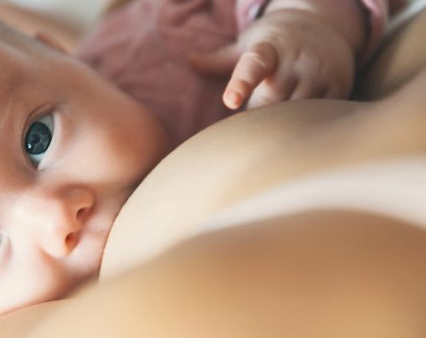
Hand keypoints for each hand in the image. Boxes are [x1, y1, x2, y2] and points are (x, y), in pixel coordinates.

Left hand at [190, 9, 356, 109]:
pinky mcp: (339, 87)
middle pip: (271, 100)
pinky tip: (300, 119)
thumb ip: (220, 59)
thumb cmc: (276, 42)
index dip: (241, 84)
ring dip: (281, 120)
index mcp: (268, 48)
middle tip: (256, 107)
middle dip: (258, 110)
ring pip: (295, 111)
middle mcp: (296, 58)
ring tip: (276, 112)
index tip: (230, 101)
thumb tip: (189, 60)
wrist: (325, 26)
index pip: (253, 66)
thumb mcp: (249, 44)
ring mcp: (319, 73)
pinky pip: (318, 115)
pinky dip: (305, 123)